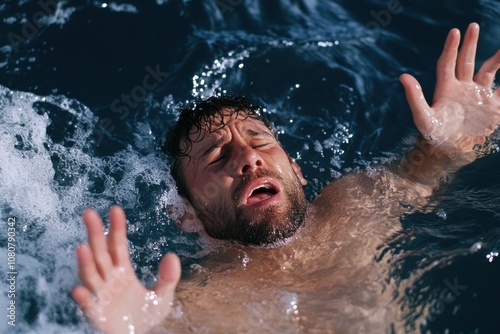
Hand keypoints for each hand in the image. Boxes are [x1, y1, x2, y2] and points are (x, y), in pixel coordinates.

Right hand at [71, 206, 180, 333]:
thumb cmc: (147, 315)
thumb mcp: (163, 294)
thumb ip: (169, 277)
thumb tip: (172, 256)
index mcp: (123, 271)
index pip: (117, 245)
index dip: (116, 228)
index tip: (115, 209)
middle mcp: (109, 280)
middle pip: (100, 253)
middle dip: (95, 234)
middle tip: (89, 213)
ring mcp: (102, 296)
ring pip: (91, 276)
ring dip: (85, 262)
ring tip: (82, 246)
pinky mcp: (98, 315)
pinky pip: (89, 306)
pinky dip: (84, 299)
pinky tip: (79, 290)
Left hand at [400, 23, 499, 157]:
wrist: (451, 155)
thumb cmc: (434, 138)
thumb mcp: (423, 117)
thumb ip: (414, 97)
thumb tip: (402, 76)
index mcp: (446, 89)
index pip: (448, 63)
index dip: (451, 47)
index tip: (455, 32)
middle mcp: (462, 89)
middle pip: (466, 61)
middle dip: (469, 44)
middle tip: (472, 26)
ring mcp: (478, 97)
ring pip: (488, 71)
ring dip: (497, 59)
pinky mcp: (493, 108)